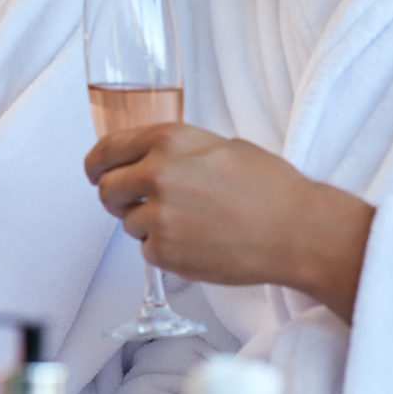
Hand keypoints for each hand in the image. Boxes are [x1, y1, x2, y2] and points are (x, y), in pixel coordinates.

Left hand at [84, 123, 373, 320]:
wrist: (296, 231)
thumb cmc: (269, 187)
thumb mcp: (220, 145)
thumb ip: (177, 150)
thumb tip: (149, 159)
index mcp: (168, 141)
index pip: (107, 150)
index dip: (97, 165)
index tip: (96, 173)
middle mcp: (156, 175)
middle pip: (106, 189)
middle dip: (116, 198)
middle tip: (136, 204)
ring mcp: (158, 216)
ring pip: (127, 223)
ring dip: (147, 225)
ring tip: (190, 223)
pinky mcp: (164, 252)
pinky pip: (147, 251)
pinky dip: (164, 249)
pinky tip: (197, 242)